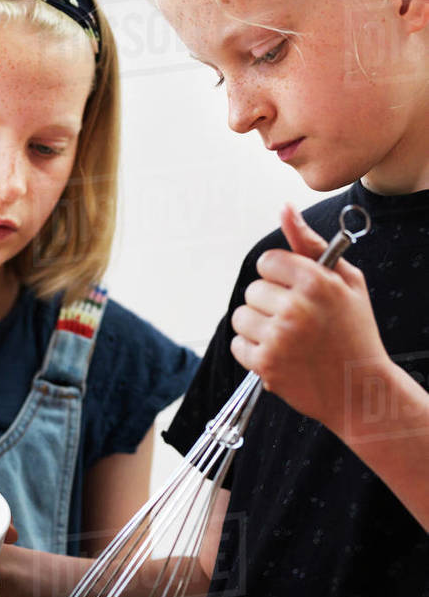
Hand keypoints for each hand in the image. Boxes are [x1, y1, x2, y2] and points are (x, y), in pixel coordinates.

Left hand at [230, 204, 387, 434]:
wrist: (358, 387)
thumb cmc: (353, 330)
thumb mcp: (345, 281)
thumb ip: (310, 245)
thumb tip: (283, 209)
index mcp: (316, 281)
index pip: (267, 262)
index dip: (279, 276)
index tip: (294, 289)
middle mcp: (295, 308)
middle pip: (252, 290)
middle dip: (268, 302)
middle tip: (294, 318)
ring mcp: (278, 338)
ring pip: (241, 317)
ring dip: (257, 326)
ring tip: (286, 337)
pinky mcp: (265, 365)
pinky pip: (238, 345)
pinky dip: (252, 350)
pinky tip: (278, 354)